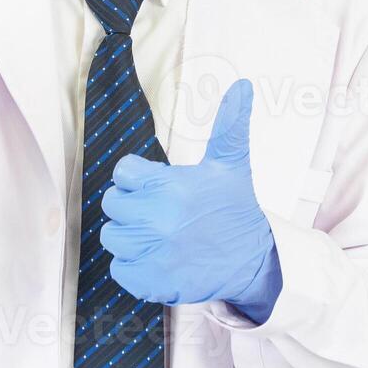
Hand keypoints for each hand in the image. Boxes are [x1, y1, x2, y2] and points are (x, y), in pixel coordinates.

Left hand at [99, 79, 282, 321]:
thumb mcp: (230, 166)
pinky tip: (158, 258)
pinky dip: (133, 267)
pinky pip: (118, 269)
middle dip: (133, 206)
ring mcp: (153, 253)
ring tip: (159, 236)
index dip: (138, 179)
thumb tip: (242, 86)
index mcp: (170, 187)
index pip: (123, 173)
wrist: (254, 261)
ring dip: (131, 237)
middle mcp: (158, 220)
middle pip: (113, 204)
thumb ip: (228, 125)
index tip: (158, 187)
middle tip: (160, 213)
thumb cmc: (235, 209)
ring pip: (112, 237)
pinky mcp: (150, 282)